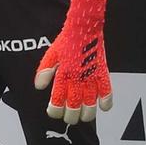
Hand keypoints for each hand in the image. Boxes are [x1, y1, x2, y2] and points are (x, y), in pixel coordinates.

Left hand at [34, 0, 114, 122]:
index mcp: (63, 73)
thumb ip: (45, 70)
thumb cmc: (67, 40)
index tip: (53, 113)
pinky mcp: (102, 71)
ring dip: (87, 113)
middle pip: (74, 104)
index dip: (55, 109)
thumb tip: (39, 87)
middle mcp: (77, 77)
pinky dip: (106, 100)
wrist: (84, 26)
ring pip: (90, 101)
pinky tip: (104, 108)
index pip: (58, 98)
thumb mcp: (51, 54)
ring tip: (85, 118)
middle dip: (71, 115)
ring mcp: (90, 75)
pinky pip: (106, 89)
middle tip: (69, 118)